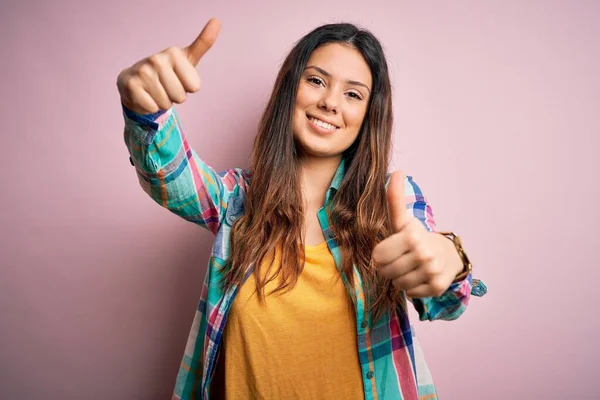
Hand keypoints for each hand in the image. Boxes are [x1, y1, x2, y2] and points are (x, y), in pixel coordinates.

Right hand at [116, 18, 220, 113]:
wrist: (135, 82)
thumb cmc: (168, 72)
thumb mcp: (187, 59)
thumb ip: (203, 43)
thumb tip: (217, 20)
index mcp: (174, 53)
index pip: (194, 87)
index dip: (187, 88)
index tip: (178, 79)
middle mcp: (157, 59)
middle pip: (181, 97)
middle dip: (175, 97)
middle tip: (165, 86)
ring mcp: (142, 72)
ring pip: (166, 104)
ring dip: (162, 102)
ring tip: (155, 91)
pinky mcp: (131, 86)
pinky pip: (152, 108)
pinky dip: (150, 107)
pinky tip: (144, 96)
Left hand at [372, 171, 463, 297]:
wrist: (447, 254)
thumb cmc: (415, 237)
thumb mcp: (402, 220)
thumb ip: (394, 198)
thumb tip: (397, 171)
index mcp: (411, 236)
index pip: (378, 257)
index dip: (381, 255)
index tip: (392, 248)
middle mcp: (424, 254)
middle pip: (386, 272)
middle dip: (390, 268)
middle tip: (402, 259)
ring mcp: (432, 272)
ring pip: (398, 284)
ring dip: (400, 278)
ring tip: (411, 267)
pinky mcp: (437, 287)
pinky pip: (411, 294)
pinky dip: (413, 288)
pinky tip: (420, 277)